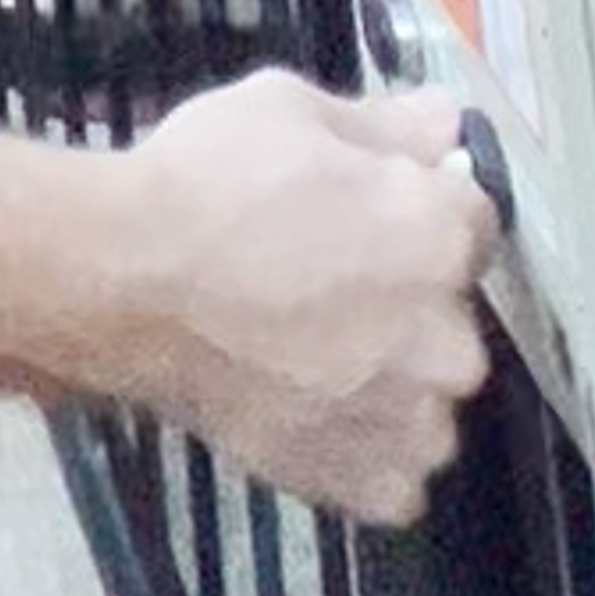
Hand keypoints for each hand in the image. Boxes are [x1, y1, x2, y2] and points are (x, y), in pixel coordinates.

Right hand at [117, 70, 498, 523]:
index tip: (369, 209)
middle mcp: (448, 340)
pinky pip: (396, 472)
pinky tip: (306, 404)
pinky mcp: (371, 486)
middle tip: (324, 278)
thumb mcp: (289, 109)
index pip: (473, 219)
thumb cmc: (204, 183)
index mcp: (439, 238)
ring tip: (307, 348)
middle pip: (451, 314)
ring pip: (427, 398)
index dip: (420, 205)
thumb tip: (446, 124)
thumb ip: (385, 124)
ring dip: (390, 380)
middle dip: (404, 297)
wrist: (121, 284)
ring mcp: (411, 424)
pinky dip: (362, 447)